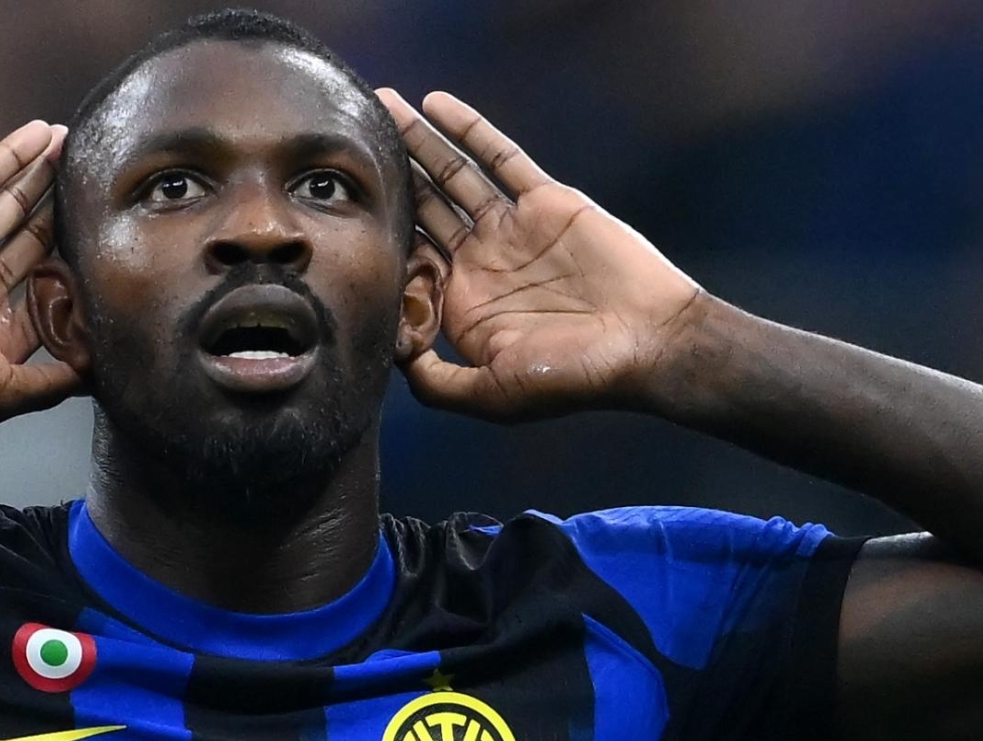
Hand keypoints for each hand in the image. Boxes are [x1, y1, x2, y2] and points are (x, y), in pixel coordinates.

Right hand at [0, 120, 81, 422]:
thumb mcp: (0, 393)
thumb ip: (49, 383)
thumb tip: (97, 375)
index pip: (48, 300)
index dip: (81, 283)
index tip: (120, 264)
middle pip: (37, 243)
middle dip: (68, 217)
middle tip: (106, 188)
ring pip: (16, 204)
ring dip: (47, 176)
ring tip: (83, 149)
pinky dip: (13, 155)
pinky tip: (43, 134)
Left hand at [377, 90, 705, 419]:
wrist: (649, 343)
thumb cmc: (574, 377)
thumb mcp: (495, 395)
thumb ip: (438, 384)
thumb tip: (392, 363)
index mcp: (462, 306)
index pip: (404, 263)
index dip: (372, 239)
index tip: (333, 212)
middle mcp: (481, 263)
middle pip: (420, 210)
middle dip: (386, 176)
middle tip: (344, 144)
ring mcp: (511, 229)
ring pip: (452, 176)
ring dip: (418, 141)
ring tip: (381, 105)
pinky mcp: (545, 202)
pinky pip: (500, 156)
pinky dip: (469, 129)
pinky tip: (435, 104)